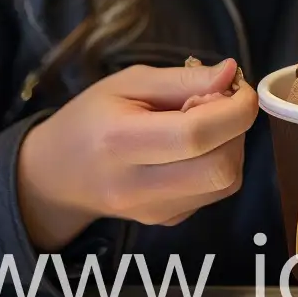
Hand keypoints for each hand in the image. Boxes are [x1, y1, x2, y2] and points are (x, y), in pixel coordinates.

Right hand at [14, 58, 255, 250]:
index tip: (239, 87)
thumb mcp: (127, 82)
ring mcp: (156, 213)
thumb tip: (232, 75)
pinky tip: (192, 147)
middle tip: (215, 103)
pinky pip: (212, 194)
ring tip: (201, 123)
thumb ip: (181, 79)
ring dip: (230, 147)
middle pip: (220, 169)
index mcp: (122, 142)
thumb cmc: (91, 117)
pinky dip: (216, 163)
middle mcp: (140, 187)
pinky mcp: (168, 222)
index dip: (233, 109)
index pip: (195, 134)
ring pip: (225, 184)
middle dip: (235, 130)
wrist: (58, 174)